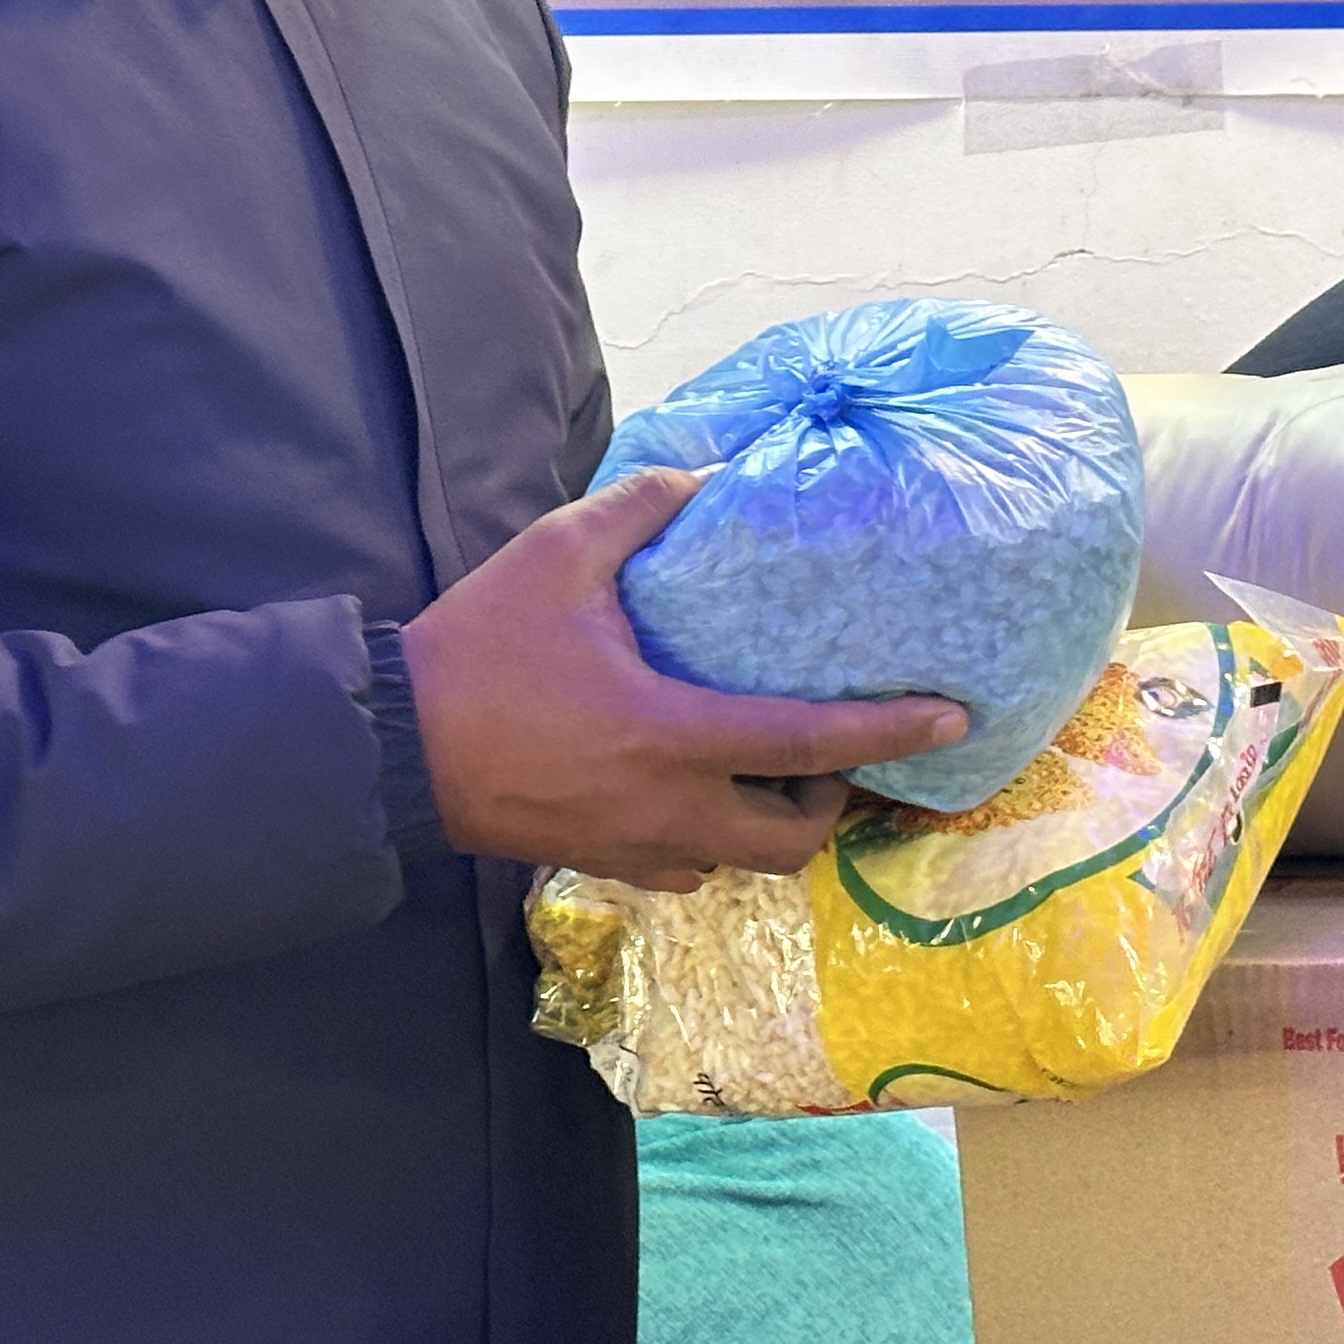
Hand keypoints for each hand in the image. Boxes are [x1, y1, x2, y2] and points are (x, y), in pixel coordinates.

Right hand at [401, 466, 968, 891]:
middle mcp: (670, 809)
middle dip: (830, 802)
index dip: (889, 734)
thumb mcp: (558, 555)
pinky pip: (686, 865)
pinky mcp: (602, 863)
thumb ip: (640, 509)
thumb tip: (707, 478)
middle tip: (832, 753)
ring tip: (773, 771)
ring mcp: (636, 847)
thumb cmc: (479, 650)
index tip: (952, 720)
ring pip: (741, 861)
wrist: (391, 746)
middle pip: (792, 838)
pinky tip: (695, 790)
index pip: (808, 744)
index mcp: (672, 736)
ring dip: (770, 825)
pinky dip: (710, 837)